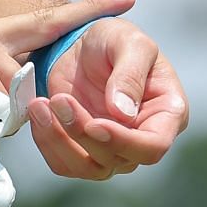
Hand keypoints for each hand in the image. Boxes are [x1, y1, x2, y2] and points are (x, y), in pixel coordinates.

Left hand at [27, 17, 187, 180]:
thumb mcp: (129, 42)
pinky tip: (39, 110)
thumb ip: (130, 74)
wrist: (83, 43)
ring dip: (61, 141)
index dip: (124, 142)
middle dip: (84, 134)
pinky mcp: (83, 149)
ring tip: (42, 105)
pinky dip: (47, 142)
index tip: (94, 123)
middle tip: (60, 99)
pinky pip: (64, 163)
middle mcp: (142, 137)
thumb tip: (123, 114)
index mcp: (167, 113)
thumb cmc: (115, 38)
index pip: (153, 146)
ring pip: (88, 168)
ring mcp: (112, 148)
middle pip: (118, 160)